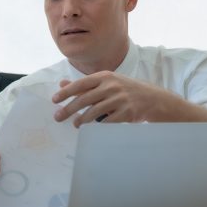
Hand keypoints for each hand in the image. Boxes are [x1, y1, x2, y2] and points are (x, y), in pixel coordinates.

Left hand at [51, 71, 166, 126]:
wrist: (153, 98)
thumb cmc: (125, 90)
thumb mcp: (106, 82)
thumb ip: (85, 85)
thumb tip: (62, 84)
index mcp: (105, 76)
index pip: (81, 84)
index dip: (66, 92)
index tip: (54, 100)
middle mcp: (112, 86)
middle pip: (84, 99)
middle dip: (68, 109)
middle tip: (58, 117)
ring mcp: (120, 99)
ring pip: (94, 112)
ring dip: (81, 120)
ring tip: (75, 124)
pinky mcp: (127, 112)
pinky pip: (107, 122)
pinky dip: (96, 127)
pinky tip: (90, 129)